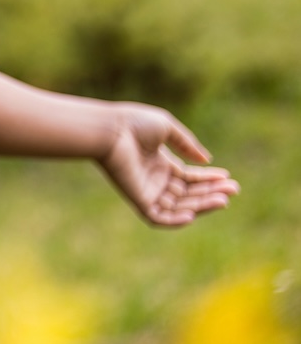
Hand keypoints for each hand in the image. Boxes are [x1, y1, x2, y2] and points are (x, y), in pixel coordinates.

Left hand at [97, 103, 239, 226]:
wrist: (110, 130)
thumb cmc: (134, 124)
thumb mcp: (166, 128)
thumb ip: (187, 144)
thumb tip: (207, 160)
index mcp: (159, 163)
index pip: (189, 178)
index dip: (209, 180)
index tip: (228, 179)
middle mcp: (154, 179)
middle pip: (188, 194)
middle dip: (211, 193)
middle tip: (233, 191)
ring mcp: (146, 190)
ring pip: (179, 207)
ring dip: (202, 205)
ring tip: (223, 200)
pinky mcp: (138, 199)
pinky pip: (158, 217)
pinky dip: (175, 220)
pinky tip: (192, 214)